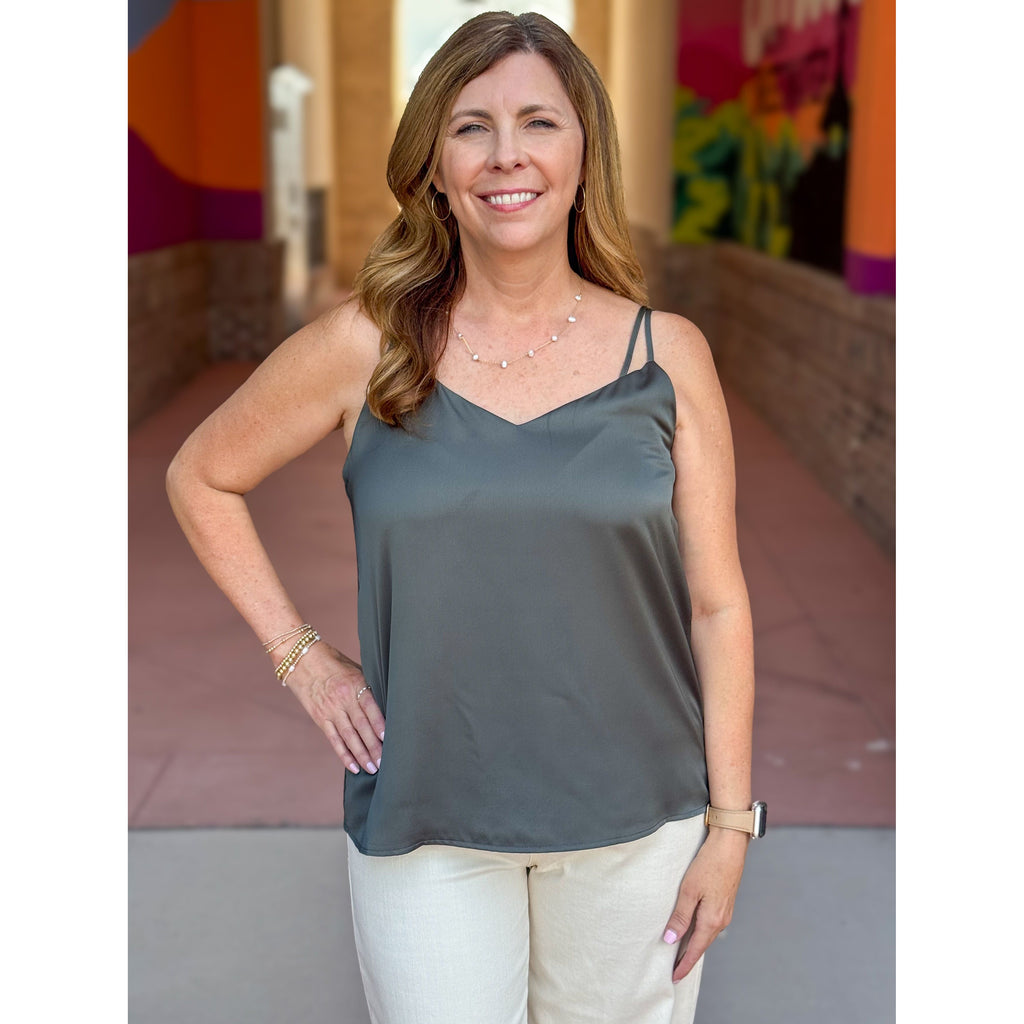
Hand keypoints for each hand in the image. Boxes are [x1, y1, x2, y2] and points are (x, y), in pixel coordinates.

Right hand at [284, 644, 385, 774]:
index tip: (388, 739)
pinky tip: (353, 766)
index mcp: (355, 684)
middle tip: (384, 762)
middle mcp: (343, 699)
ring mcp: (330, 710)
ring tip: (373, 768)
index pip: (370, 708)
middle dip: (374, 746)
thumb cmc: (332, 662)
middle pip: (361, 726)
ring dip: (361, 754)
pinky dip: (344, 754)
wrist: (301, 659)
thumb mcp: (354, 668)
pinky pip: (334, 739)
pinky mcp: (320, 718)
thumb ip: (367, 687)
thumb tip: (385, 705)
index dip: (379, 724)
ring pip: (349, 736)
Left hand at [662, 827, 748, 981]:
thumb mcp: (689, 890)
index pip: (695, 950)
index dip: (684, 965)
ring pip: (707, 934)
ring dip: (695, 945)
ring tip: (680, 952)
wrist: (730, 844)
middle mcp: (722, 919)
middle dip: (689, 958)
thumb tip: (670, 939)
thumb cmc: (709, 864)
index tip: (674, 977)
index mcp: (712, 920)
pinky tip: (693, 929)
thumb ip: (681, 916)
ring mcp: (725, 911)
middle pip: (702, 945)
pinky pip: (711, 924)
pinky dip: (701, 932)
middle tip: (674, 970)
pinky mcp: (725, 902)